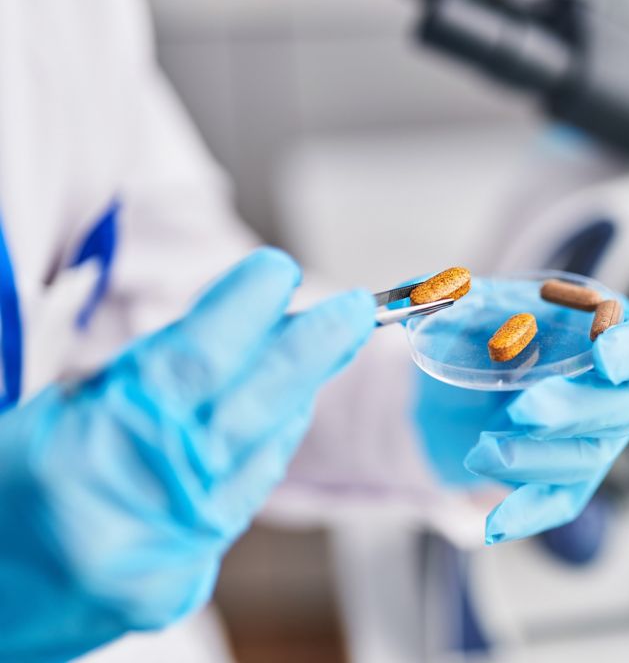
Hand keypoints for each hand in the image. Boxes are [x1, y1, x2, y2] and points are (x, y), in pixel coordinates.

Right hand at [0, 249, 373, 661]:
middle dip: (312, 352)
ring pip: (259, 457)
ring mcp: (168, 557)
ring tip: (315, 349)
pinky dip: (262, 451)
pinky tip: (276, 414)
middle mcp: (141, 512)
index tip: (279, 271)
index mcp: (91, 455)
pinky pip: (240, 501)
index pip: (194, 367)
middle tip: (354, 311)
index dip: (246, 312)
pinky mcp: (182, 586)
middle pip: (253, 413)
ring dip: (292, 398)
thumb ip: (140, 378)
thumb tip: (229, 331)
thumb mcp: (47, 417)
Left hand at [414, 298, 628, 544]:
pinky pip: (558, 501)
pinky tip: (494, 523)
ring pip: (586, 458)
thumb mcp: (480, 303)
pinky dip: (527, 512)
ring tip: (482, 451)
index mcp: (615, 331)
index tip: (604, 355)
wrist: (474, 380)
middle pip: (624, 409)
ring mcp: (600, 439)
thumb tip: (429, 290)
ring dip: (535, 458)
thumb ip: (462, 296)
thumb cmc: (500, 329)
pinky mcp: (570, 478)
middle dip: (573, 411)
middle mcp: (621, 390)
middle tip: (523, 411)